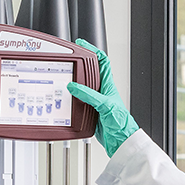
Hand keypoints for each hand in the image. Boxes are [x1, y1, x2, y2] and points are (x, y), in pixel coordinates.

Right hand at [67, 39, 138, 155]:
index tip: (81, 44)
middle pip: (88, 72)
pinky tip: (64, 100)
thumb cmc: (121, 122)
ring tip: (63, 78)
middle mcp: (101, 91)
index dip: (92, 50)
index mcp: (107, 84)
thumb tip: (74, 86)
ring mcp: (94, 102)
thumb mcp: (104, 104)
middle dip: (78, 65)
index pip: (101, 61)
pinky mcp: (89, 113)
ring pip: (80, 88)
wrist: (120, 141)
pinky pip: (77, 103)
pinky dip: (70, 100)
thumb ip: (89, 94)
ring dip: (72, 84)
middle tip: (68, 60)